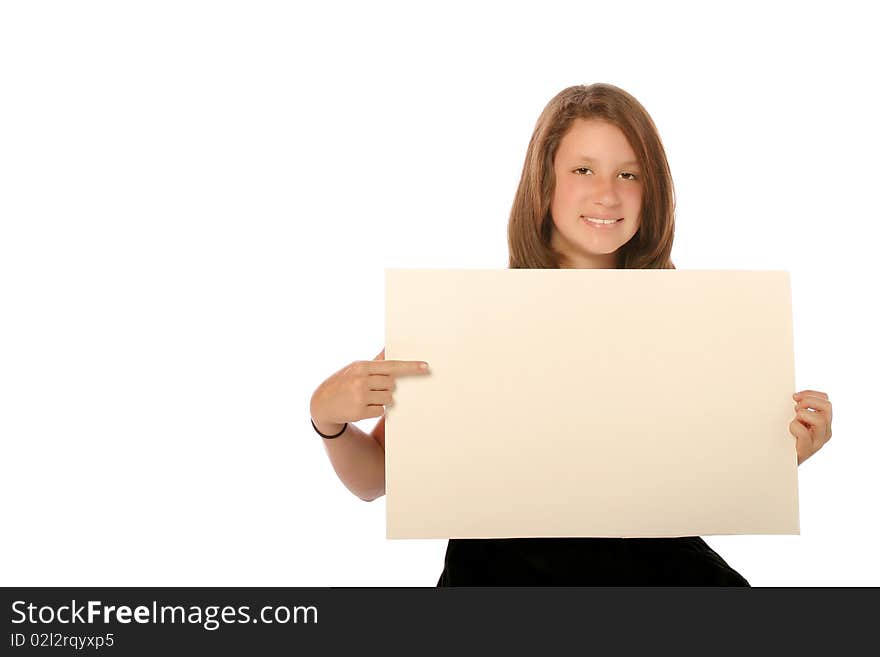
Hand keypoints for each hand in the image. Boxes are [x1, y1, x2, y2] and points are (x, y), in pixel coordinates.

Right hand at [310, 347, 429, 427]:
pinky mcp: (360, 412)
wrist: (321, 403)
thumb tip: (388, 348)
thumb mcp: (354, 368)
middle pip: (392, 384)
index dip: (410, 367)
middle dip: (386, 387)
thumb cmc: (342, 383)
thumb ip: (375, 361)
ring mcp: (360, 396)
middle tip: (372, 389)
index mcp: (361, 366)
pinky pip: (381, 411)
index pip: (391, 365)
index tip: (426, 367)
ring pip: (388, 398)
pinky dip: (375, 410)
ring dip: (382, 400)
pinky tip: (362, 407)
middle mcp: (361, 380)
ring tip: (365, 398)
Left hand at [789, 389, 831, 465]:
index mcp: (824, 422)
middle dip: (809, 401)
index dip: (810, 394)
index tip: (795, 396)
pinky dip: (794, 428)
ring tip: (794, 420)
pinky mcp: (807, 450)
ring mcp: (818, 442)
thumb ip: (799, 409)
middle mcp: (825, 432)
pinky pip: (804, 433)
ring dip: (802, 414)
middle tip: (795, 408)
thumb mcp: (795, 420)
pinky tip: (789, 431)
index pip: (825, 400)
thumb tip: (795, 396)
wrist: (779, 463)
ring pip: (820, 419)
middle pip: (827, 406)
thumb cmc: (786, 439)